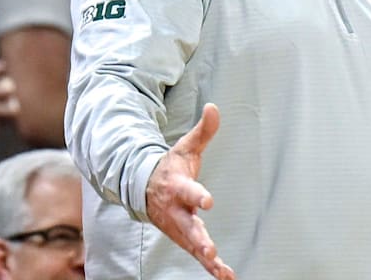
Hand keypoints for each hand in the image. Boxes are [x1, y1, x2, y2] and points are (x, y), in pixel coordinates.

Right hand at [146, 103, 233, 279]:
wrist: (143, 189)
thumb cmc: (170, 167)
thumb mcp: (185, 147)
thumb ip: (203, 131)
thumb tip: (215, 107)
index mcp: (178, 188)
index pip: (189, 191)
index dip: (198, 195)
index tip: (208, 201)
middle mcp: (177, 211)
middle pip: (188, 227)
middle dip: (198, 239)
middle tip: (209, 250)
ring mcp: (179, 228)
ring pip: (193, 245)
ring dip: (206, 258)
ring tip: (222, 270)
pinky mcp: (185, 239)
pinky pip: (198, 255)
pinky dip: (212, 267)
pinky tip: (227, 277)